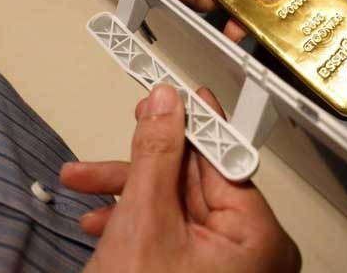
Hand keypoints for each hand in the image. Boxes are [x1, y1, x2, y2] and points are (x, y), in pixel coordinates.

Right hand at [60, 85, 299, 272]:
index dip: (196, 120)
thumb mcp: (144, 224)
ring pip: (177, 207)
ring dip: (129, 193)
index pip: (226, 159)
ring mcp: (228, 270)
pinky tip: (100, 220)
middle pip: (198, 181)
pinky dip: (136, 224)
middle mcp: (253, 254)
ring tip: (87, 180)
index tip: (177, 90)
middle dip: (148, 159)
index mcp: (259, 238)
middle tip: (128, 127)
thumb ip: (156, 156)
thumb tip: (166, 106)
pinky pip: (172, 235)